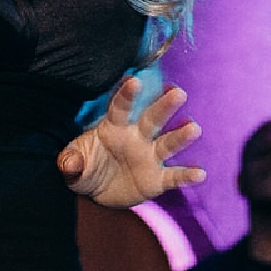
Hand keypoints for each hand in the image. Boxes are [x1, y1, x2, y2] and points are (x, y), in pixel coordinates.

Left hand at [60, 70, 207, 207]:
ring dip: (180, 136)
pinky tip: (200, 173)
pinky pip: (173, 176)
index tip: (134, 80)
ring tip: (194, 128)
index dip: (126, 95)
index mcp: (114, 128)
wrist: (97, 190)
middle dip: (164, 106)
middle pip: (152, 119)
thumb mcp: (73, 164)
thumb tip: (70, 163)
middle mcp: (136, 137)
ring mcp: (149, 157)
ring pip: (167, 143)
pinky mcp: (157, 178)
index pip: (121, 108)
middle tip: (178, 93)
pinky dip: (186, 175)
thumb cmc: (85, 166)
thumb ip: (70, 161)